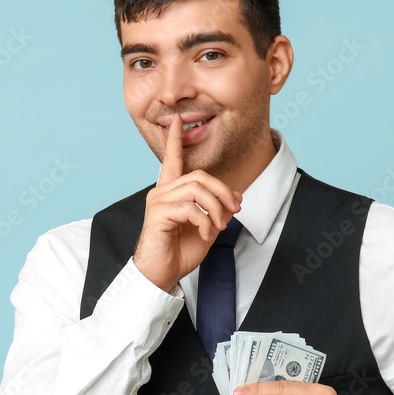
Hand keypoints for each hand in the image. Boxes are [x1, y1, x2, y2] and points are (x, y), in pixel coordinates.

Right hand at [133, 113, 241, 291]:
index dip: (174, 139)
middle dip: (222, 191)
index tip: (176, 120)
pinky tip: (205, 234)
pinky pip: (189, 207)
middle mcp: (161, 192)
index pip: (172, 160)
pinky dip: (204, 221)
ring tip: (219, 226)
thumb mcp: (207, 228)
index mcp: (171, 192)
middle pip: (199, 176)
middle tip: (234, 210)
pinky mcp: (158, 214)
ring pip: (196, 190)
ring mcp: (157, 201)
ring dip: (216, 208)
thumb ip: (218, 210)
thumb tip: (236, 196)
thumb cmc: (179, 252)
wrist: (161, 275)